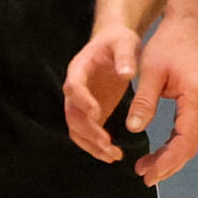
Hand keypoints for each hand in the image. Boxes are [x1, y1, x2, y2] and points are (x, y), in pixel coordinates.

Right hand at [62, 22, 143, 163]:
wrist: (115, 43)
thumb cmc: (119, 41)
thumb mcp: (125, 42)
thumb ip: (125, 56)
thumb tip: (126, 74)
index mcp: (79, 68)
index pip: (73, 87)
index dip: (83, 101)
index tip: (98, 114)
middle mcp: (75, 88)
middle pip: (72, 114)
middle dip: (88, 132)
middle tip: (108, 145)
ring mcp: (81, 102)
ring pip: (76, 129)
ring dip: (91, 144)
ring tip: (113, 156)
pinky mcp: (91, 112)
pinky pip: (87, 133)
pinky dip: (96, 145)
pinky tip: (113, 155)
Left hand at [125, 11, 197, 184]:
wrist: (185, 27)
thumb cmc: (168, 45)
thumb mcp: (151, 71)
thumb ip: (143, 100)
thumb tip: (134, 128)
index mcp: (195, 100)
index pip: (184, 141)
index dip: (167, 161)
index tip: (147, 174)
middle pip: (189, 147)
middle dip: (168, 166)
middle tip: (145, 178)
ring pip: (188, 143)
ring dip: (170, 159)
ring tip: (146, 170)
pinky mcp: (194, 105)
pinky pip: (185, 134)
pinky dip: (171, 148)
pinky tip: (156, 154)